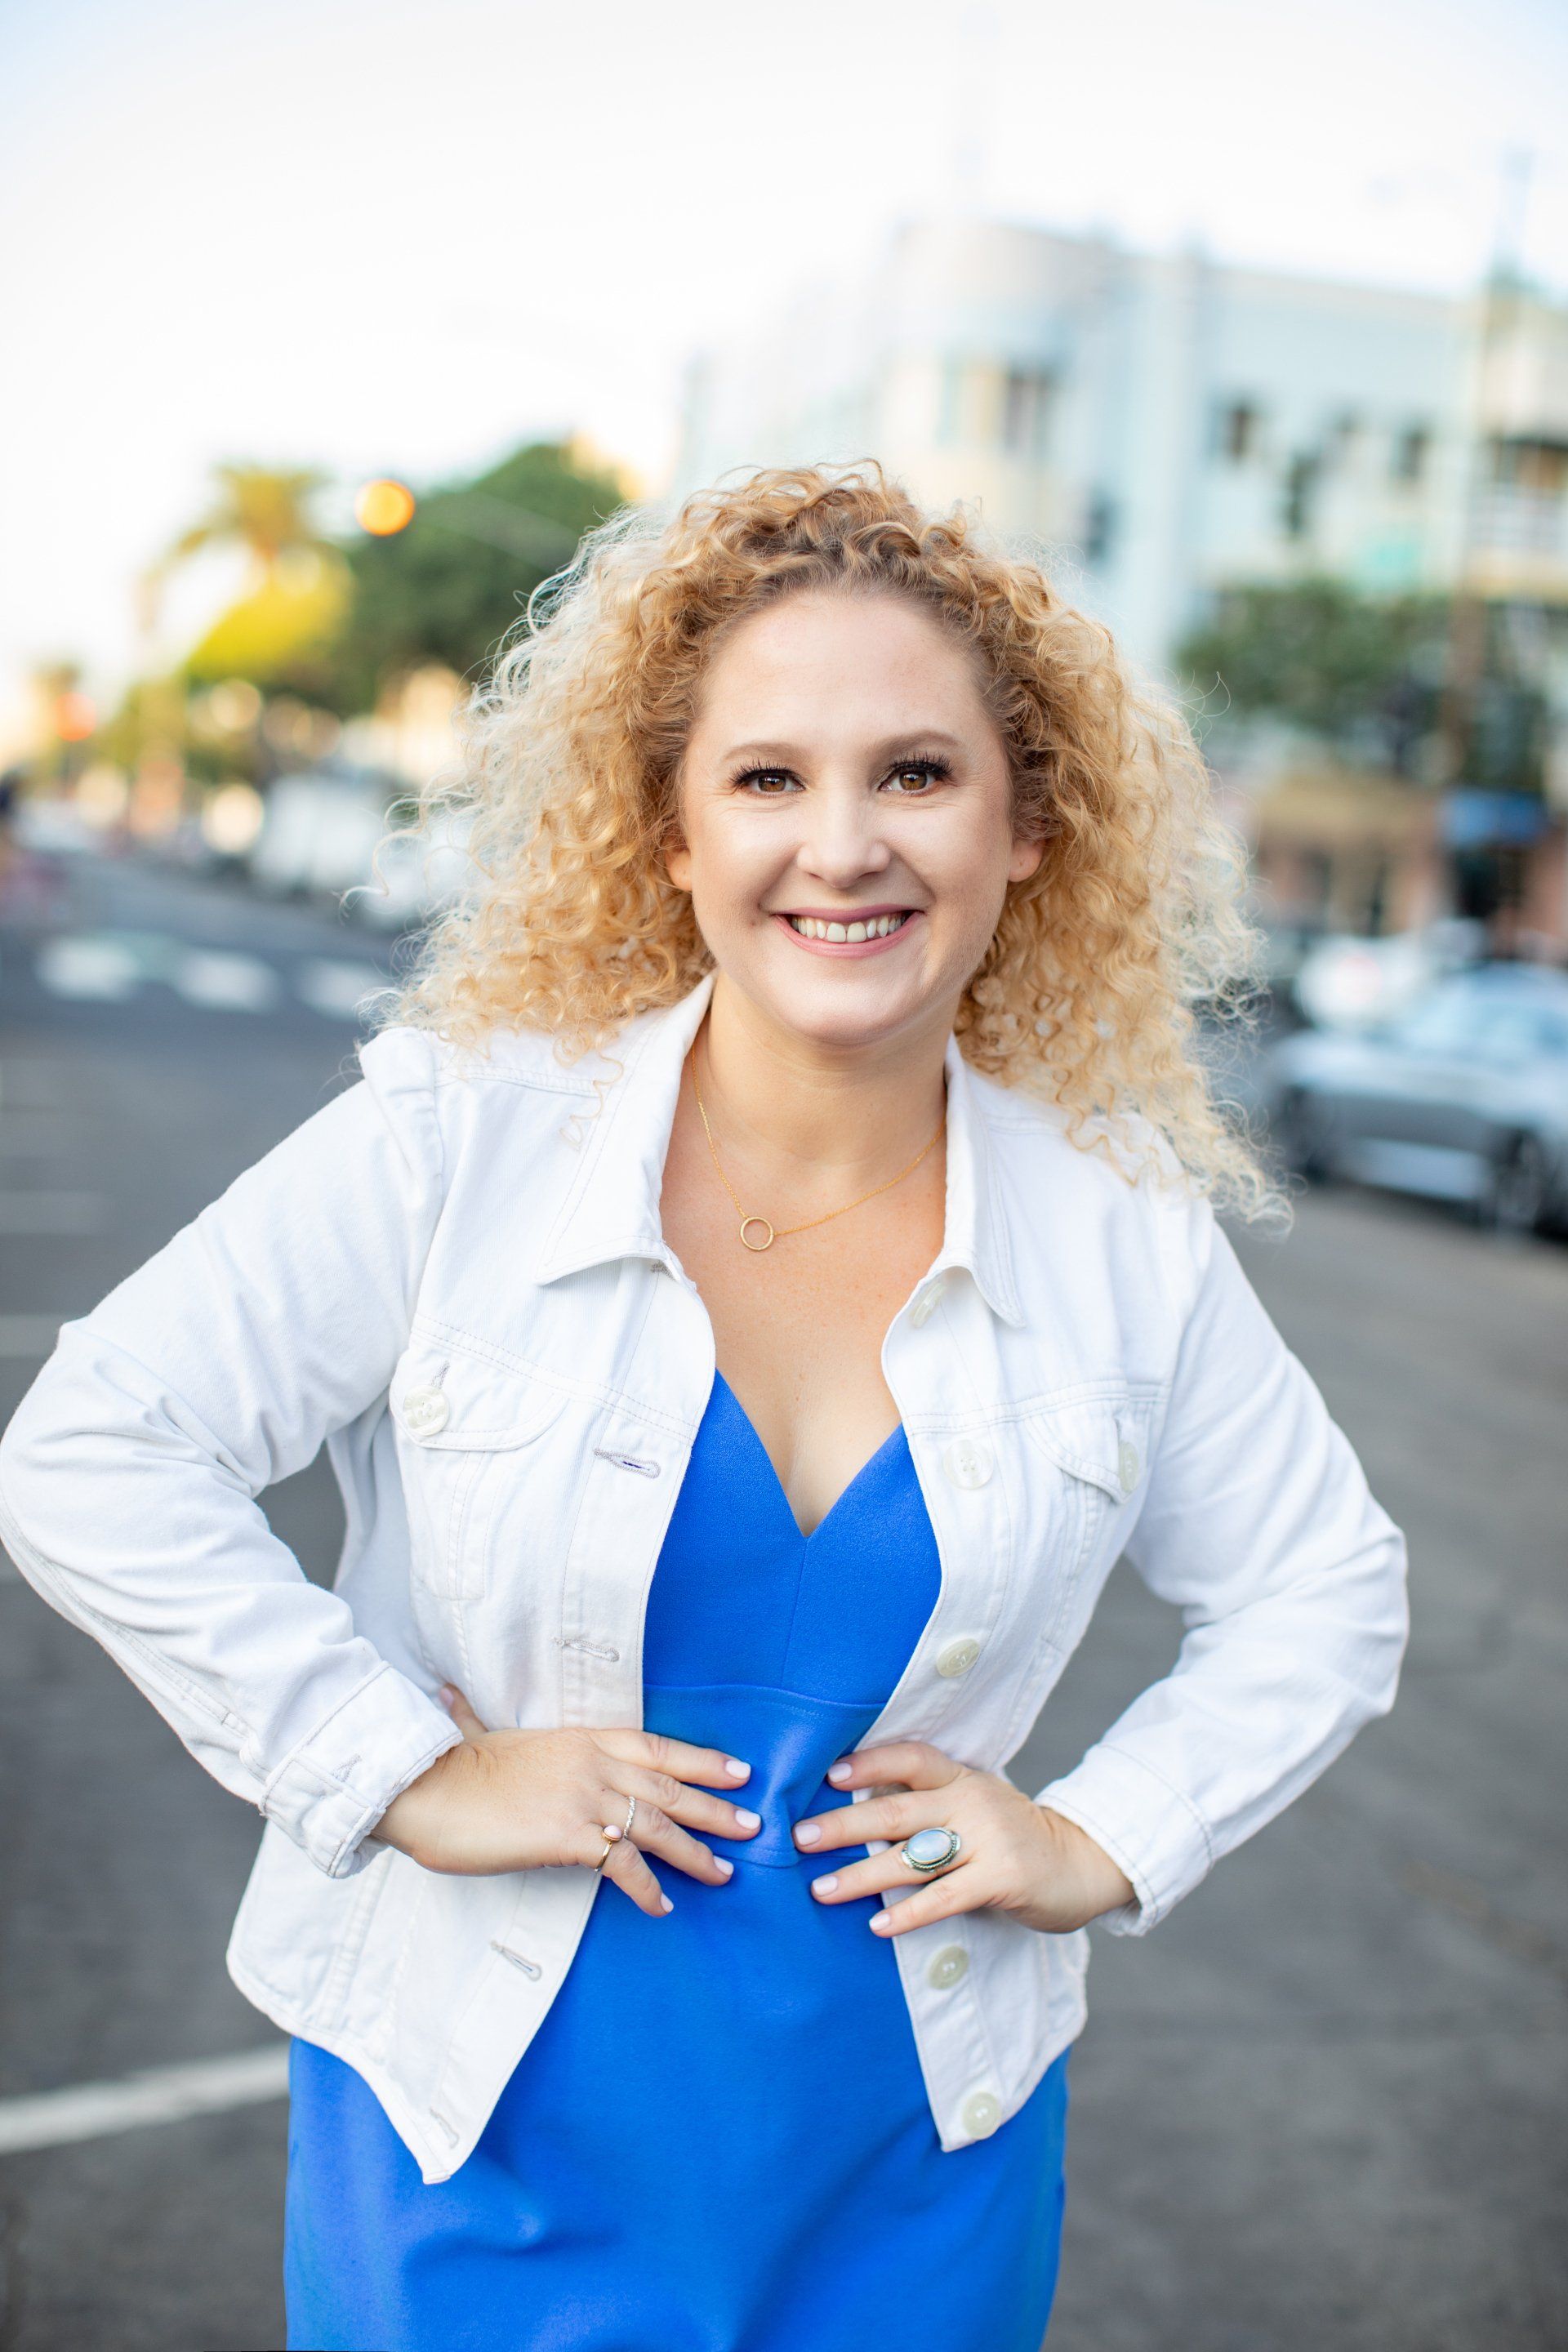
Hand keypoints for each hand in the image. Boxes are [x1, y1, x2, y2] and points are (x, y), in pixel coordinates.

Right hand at [372, 1687, 761, 1917]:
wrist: (425, 1789)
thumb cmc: (450, 1769)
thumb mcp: (480, 1736)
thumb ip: (477, 1720)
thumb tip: (448, 1697)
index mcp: (581, 1737)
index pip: (657, 1746)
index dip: (701, 1759)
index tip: (738, 1770)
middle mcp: (593, 1763)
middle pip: (671, 1786)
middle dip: (716, 1807)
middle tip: (754, 1825)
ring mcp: (585, 1799)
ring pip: (658, 1826)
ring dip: (696, 1852)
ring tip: (724, 1873)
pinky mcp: (570, 1838)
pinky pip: (625, 1866)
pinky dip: (649, 1888)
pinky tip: (662, 1905)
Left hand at [792, 1740, 1134, 1937]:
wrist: (1082, 1864)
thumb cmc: (1013, 1840)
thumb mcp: (975, 1808)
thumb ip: (930, 1809)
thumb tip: (857, 1817)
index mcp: (962, 1779)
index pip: (912, 1758)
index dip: (870, 1762)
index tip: (828, 1774)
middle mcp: (971, 1802)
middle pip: (896, 1810)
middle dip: (844, 1824)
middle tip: (799, 1837)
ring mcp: (988, 1839)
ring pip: (912, 1857)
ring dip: (862, 1875)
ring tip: (821, 1890)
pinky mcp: (1002, 1877)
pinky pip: (945, 1896)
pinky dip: (910, 1912)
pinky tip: (878, 1925)